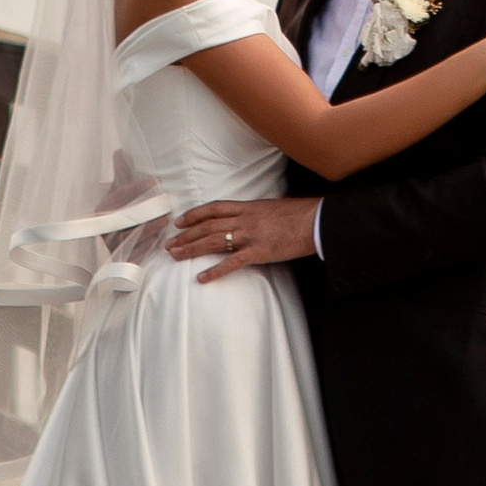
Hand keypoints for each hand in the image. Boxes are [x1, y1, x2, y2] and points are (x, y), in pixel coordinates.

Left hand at [166, 195, 322, 279]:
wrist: (316, 220)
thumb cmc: (298, 214)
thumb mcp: (272, 207)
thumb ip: (255, 213)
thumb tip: (246, 218)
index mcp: (247, 207)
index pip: (213, 208)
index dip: (194, 215)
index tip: (179, 222)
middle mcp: (244, 220)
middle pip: (208, 226)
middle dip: (186, 235)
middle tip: (170, 244)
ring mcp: (250, 236)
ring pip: (213, 242)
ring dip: (192, 249)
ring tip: (176, 256)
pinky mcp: (258, 252)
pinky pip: (232, 263)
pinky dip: (215, 271)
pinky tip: (202, 278)